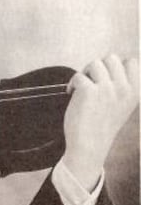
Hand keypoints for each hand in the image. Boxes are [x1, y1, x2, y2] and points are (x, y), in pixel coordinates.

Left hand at [63, 54, 138, 190]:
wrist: (90, 146)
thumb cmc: (102, 127)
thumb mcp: (122, 105)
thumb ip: (121, 86)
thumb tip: (107, 65)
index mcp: (135, 91)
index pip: (132, 61)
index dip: (116, 65)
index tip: (106, 76)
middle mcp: (124, 88)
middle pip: (111, 58)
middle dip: (98, 67)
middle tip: (90, 80)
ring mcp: (107, 89)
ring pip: (94, 63)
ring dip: (85, 72)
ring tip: (81, 86)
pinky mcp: (89, 92)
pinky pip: (79, 76)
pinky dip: (72, 83)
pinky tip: (70, 93)